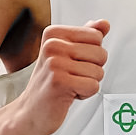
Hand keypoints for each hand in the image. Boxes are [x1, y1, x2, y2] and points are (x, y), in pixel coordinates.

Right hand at [12, 20, 108, 134]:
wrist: (31, 111)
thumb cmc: (51, 83)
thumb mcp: (67, 55)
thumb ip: (86, 37)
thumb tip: (104, 23)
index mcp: (53, 33)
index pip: (96, 36)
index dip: (91, 54)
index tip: (72, 63)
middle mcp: (52, 45)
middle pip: (101, 53)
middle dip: (92, 70)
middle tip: (70, 77)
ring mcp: (54, 63)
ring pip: (98, 72)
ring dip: (87, 83)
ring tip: (68, 86)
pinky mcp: (59, 82)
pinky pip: (93, 86)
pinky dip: (85, 94)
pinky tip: (68, 94)